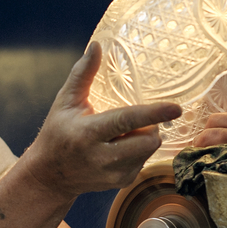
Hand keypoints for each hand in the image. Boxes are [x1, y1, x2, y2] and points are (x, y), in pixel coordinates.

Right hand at [23, 42, 181, 196]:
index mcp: (87, 133)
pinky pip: (144, 161)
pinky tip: (120, 147)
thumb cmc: (57, 133)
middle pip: (148, 140)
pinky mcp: (121, 182)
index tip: (176, 108)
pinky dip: (139, 150)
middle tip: (136, 120)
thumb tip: (97, 46)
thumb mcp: (65, 101)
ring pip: (149, 151)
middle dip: (150, 126)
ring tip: (123, 133)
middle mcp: (101, 157)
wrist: (50, 176)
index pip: (126, 121)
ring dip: (144, 138)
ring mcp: (113, 173)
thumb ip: (83, 74)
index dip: (153, 114)